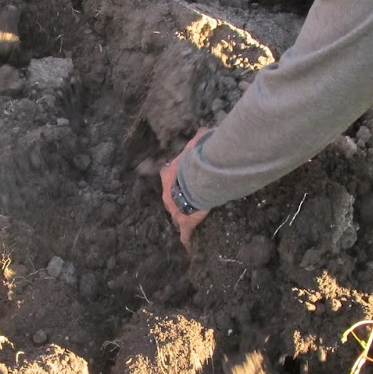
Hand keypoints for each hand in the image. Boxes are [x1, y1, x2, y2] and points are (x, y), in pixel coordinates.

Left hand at [160, 128, 212, 249]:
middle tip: (185, 200)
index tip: (178, 179)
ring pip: (177, 215)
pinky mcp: (184, 222)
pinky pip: (185, 233)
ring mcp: (175, 210)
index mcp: (169, 177)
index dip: (173, 178)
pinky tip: (187, 246)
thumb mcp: (193, 149)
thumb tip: (205, 127)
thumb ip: (199, 138)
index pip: (168, 176)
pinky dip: (186, 239)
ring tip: (186, 220)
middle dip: (177, 199)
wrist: (192, 184)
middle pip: (172, 198)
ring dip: (181, 216)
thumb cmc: (191, 166)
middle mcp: (168, 195)